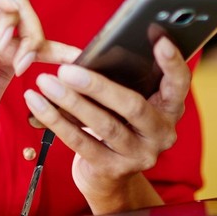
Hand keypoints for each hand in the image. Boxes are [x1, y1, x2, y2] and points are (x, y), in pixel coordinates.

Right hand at [0, 0, 79, 189]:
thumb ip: (0, 78)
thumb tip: (19, 59)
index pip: (17, 37)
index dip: (49, 43)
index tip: (74, 56)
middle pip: (10, 8)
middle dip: (33, 26)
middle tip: (31, 56)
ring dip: (15, 12)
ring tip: (12, 46)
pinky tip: (6, 13)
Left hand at [23, 36, 190, 213]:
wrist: (109, 176)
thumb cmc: (118, 122)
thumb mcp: (129, 101)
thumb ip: (125, 79)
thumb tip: (94, 53)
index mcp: (169, 108)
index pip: (178, 83)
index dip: (172, 62)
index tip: (160, 39)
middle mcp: (161, 133)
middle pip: (133, 106)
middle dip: (98, 86)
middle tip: (67, 70)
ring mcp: (138, 155)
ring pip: (104, 125)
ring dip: (70, 102)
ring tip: (46, 82)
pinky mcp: (112, 169)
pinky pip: (80, 142)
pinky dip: (56, 120)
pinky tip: (38, 103)